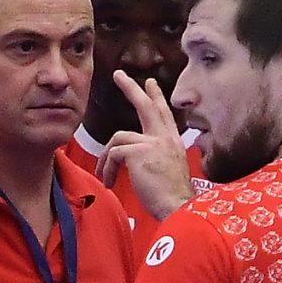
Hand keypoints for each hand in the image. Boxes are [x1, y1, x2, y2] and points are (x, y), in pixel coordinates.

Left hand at [98, 71, 194, 218]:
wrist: (177, 207)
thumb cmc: (173, 199)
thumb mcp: (168, 172)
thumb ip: (155, 160)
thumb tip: (135, 162)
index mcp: (173, 142)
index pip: (163, 114)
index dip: (156, 97)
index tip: (149, 83)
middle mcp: (165, 137)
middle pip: (146, 105)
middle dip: (130, 87)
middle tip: (118, 74)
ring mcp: (153, 142)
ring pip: (118, 137)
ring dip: (105, 157)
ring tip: (103, 174)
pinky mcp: (139, 151)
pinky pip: (114, 154)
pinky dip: (107, 168)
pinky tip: (110, 182)